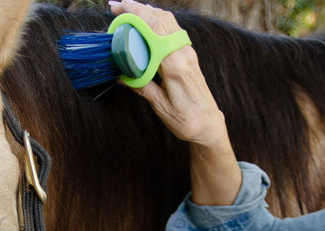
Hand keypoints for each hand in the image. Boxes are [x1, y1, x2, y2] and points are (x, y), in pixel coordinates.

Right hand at [109, 1, 241, 204]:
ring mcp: (187, 52)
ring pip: (168, 20)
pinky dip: (156, 21)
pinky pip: (172, 29)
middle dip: (138, 8)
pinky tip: (144, 23)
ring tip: (127, 12)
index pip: (154, 30)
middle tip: (116, 7)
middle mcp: (183, 53)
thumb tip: (121, 74)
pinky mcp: (188, 54)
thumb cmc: (186, 120)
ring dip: (147, 12)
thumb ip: (141, 87)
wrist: (208, 124)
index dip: (136, 14)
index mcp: (175, 65)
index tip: (119, 9)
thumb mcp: (160, 106)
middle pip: (161, 18)